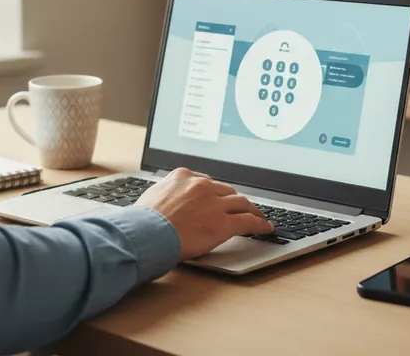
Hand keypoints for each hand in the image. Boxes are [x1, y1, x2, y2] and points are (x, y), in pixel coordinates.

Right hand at [135, 167, 273, 259]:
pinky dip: (259, 223)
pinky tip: (265, 227)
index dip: (215, 192)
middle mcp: (202, 186)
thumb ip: (167, 193)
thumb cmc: (144, 220)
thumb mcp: (152, 195)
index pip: (206, 182)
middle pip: (226, 190)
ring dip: (252, 209)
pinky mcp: (223, 223)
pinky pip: (247, 221)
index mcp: (183, 176)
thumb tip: (167, 200)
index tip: (219, 197)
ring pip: (241, 202)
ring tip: (258, 215)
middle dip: (234, 199)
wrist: (146, 233)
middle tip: (240, 206)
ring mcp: (214, 203)